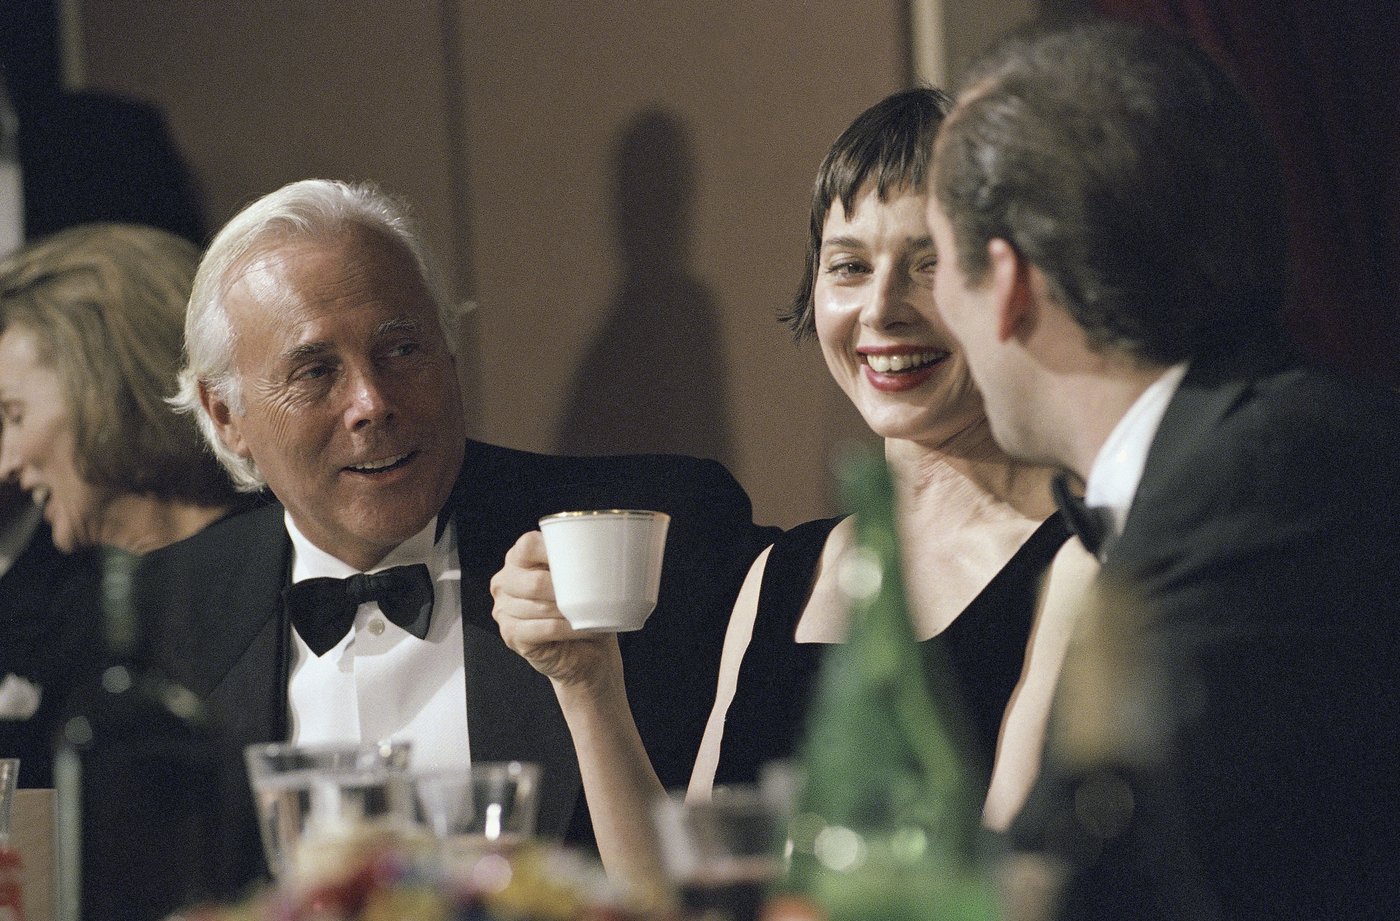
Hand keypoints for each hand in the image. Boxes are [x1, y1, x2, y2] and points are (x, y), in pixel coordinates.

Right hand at [490, 531, 620, 689]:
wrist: (584, 648)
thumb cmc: (582, 607)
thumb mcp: (580, 576)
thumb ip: (579, 560)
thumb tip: (604, 550)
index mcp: (518, 558)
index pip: (529, 546)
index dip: (554, 551)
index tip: (582, 557)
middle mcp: (505, 581)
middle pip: (535, 582)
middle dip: (567, 589)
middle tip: (591, 594)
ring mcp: (503, 610)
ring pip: (541, 607)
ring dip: (572, 611)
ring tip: (593, 613)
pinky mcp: (511, 635)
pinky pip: (546, 628)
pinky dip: (570, 629)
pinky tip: (584, 628)